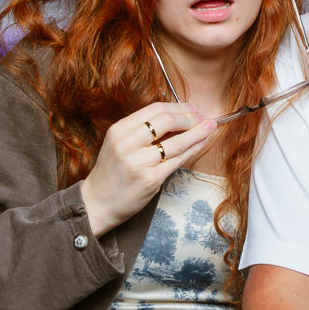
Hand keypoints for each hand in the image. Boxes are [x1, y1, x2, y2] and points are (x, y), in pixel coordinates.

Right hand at [80, 103, 216, 234]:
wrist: (98, 202)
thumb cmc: (112, 172)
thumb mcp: (120, 143)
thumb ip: (143, 130)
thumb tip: (178, 117)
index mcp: (119, 130)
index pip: (155, 109)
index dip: (178, 107)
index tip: (192, 108)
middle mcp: (127, 143)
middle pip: (167, 121)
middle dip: (190, 117)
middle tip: (203, 118)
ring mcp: (139, 162)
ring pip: (177, 142)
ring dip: (198, 132)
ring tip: (210, 127)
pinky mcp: (150, 179)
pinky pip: (178, 160)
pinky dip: (193, 149)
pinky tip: (201, 144)